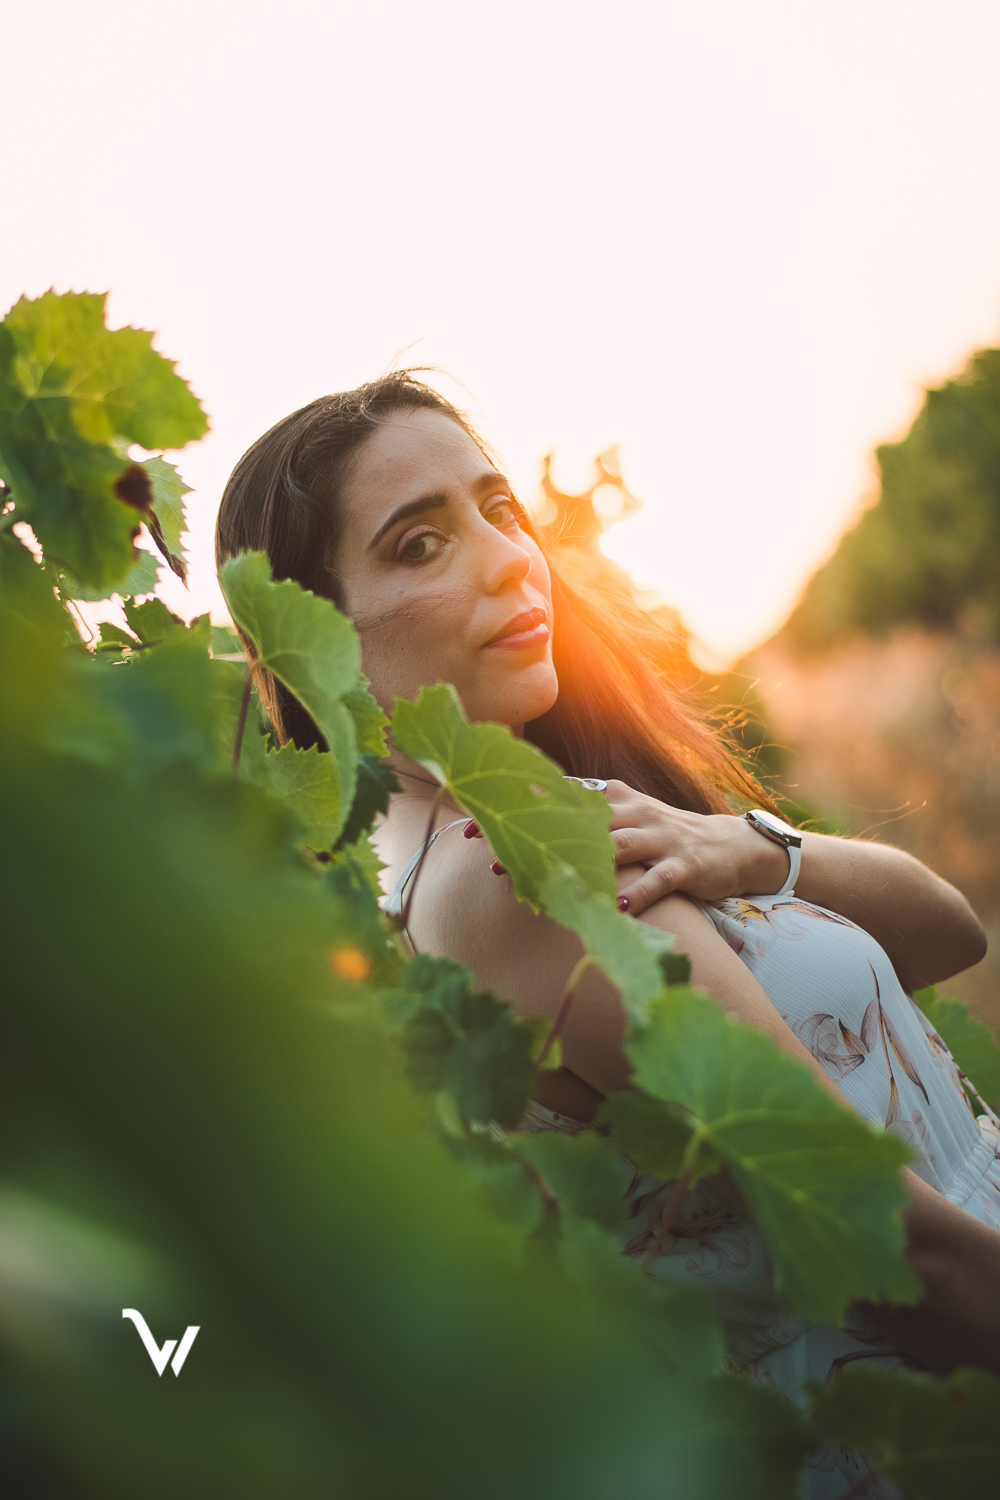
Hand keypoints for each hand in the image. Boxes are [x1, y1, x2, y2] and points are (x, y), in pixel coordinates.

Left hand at [465, 781, 790, 915]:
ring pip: (614, 848)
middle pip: (575, 823)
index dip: (513, 808)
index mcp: (612, 798)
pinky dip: (637, 893)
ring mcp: (660, 837)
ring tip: (540, 882)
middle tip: (488, 856)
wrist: (731, 845)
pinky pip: (658, 879)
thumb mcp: (622, 819)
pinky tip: (615, 908)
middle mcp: (632, 811)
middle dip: (531, 837)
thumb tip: (521, 826)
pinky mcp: (685, 865)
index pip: (556, 797)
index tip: (468, 825)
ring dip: (578, 866)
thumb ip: (580, 820)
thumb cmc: (664, 835)